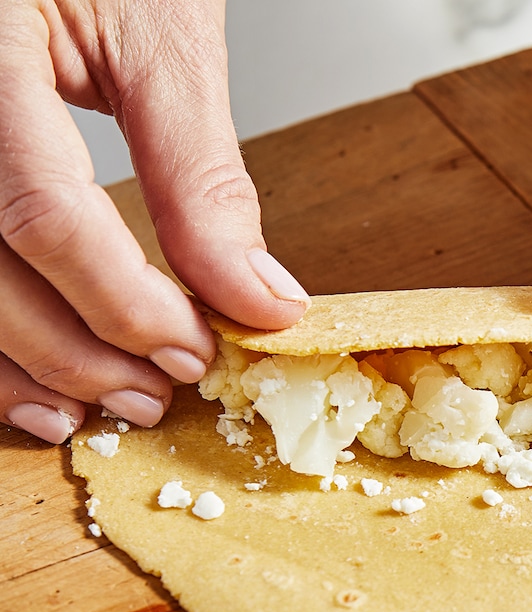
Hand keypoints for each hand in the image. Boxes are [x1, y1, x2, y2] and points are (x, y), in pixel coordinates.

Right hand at [0, 0, 308, 443]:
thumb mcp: (161, 39)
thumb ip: (201, 173)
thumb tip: (258, 296)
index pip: (44, 213)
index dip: (124, 303)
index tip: (197, 351)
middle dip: (73, 351)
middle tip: (154, 394)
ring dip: (18, 362)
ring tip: (94, 404)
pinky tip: (29, 375)